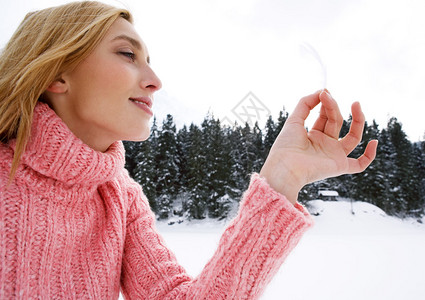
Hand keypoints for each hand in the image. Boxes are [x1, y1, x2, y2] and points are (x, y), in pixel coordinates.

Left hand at [260, 89, 377, 203]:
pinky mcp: (340, 166)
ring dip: (358, 120)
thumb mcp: (293, 120)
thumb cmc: (286, 147)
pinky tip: (374, 141)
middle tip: (327, 95)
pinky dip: (369, 155)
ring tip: (355, 104)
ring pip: (353, 137)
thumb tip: (322, 91)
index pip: (326, 116)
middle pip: (337, 122)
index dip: (326, 103)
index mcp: (313, 136)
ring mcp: (333, 155)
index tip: (324, 92)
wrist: (285, 166)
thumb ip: (305, 103)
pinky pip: (359, 164)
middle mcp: (325, 145)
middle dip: (333, 107)